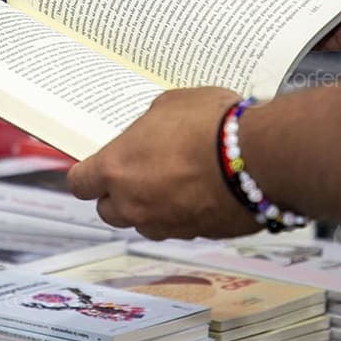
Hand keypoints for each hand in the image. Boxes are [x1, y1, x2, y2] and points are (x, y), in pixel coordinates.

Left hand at [68, 88, 261, 239]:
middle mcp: (135, 205)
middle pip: (109, 211)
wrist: (259, 157)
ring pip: (146, 223)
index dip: (89, 176)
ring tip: (177, 181)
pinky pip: (181, 227)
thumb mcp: (170, 104)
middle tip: (138, 173)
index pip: (80, 183)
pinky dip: (186, 213)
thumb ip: (149, 125)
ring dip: (152, 207)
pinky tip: (205, 191)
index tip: (97, 168)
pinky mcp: (198, 235)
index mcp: (116, 170)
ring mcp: (167, 225)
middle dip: (118, 196)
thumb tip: (152, 131)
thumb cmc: (211, 125)